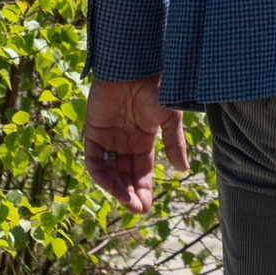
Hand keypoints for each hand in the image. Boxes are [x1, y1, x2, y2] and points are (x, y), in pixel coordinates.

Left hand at [84, 73, 188, 214]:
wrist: (135, 65)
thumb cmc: (156, 87)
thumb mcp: (170, 118)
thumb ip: (174, 143)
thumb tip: (183, 169)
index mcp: (143, 141)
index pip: (141, 173)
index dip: (143, 190)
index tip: (147, 207)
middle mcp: (124, 143)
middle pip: (124, 176)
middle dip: (130, 194)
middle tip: (137, 209)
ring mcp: (107, 138)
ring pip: (108, 172)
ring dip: (116, 188)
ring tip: (126, 200)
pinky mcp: (92, 132)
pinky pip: (93, 160)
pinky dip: (100, 174)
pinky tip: (112, 185)